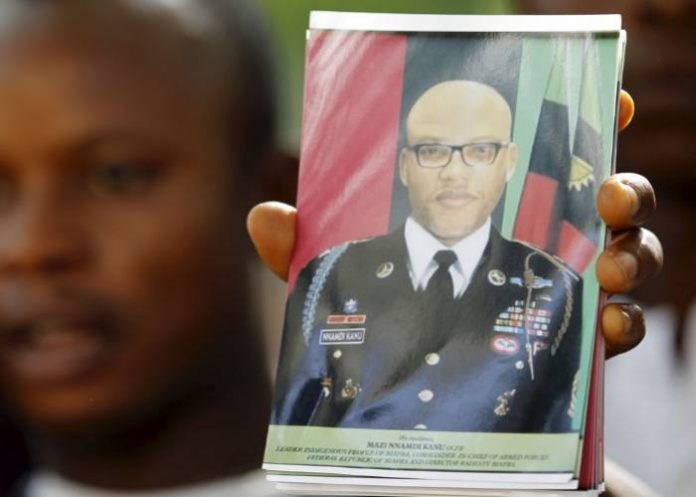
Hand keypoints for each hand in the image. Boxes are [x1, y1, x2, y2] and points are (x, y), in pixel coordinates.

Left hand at [247, 90, 662, 358]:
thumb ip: (306, 249)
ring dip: (633, 254)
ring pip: (627, 259)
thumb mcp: (338, 280)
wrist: (404, 399)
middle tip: (608, 196)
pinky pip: (618, 330)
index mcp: (496, 214)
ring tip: (608, 265)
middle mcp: (537, 248)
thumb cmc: (376, 321)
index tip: (612, 105)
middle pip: (606, 205)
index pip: (548, 160)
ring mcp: (561, 297)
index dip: (588, 129)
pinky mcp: (571, 348)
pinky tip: (610, 325)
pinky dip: (625, 323)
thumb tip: (268, 214)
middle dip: (622, 190)